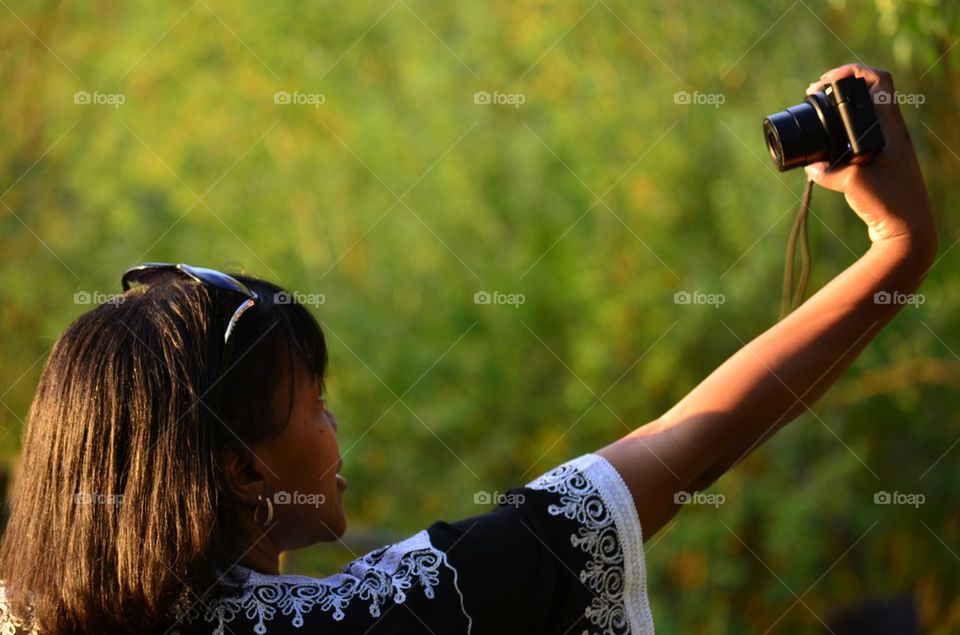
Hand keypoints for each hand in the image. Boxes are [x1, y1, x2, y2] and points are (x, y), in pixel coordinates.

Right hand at [803, 63, 936, 258]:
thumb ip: (826, 170)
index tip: (822, 83)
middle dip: (839, 87)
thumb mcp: (852, 182)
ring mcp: (889, 146)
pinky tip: (825, 150)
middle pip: (869, 92)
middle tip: (814, 95)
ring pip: (864, 114)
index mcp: (890, 127)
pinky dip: (841, 134)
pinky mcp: (883, 162)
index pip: (878, 80)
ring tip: (818, 116)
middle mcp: (892, 131)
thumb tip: (809, 164)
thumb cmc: (887, 203)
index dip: (849, 71)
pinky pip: (860, 136)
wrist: (908, 230)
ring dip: (840, 110)